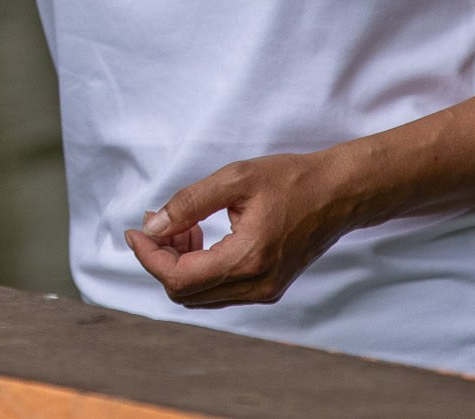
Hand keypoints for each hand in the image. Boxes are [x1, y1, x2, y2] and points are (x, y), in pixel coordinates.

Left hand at [125, 149, 367, 307]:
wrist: (339, 193)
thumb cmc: (291, 180)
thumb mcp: (234, 178)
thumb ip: (188, 203)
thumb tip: (153, 225)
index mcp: (248, 260)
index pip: (179, 278)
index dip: (148, 256)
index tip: (135, 231)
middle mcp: (257, 285)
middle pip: (185, 292)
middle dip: (161, 259)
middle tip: (158, 224)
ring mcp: (265, 291)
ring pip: (201, 295)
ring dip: (179, 265)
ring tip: (183, 226)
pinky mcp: (269, 287)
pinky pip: (220, 290)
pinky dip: (200, 268)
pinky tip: (201, 237)